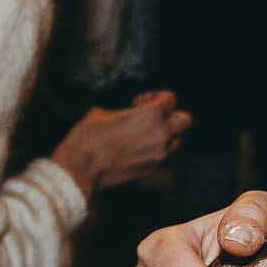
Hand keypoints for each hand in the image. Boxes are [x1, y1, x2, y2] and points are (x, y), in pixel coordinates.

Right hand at [51, 89, 192, 198]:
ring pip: (177, 141)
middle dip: (172, 116)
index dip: (157, 97)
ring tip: (146, 135)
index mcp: (151, 115)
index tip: (142, 102)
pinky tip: (138, 150)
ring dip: (167, 136)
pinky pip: (164, 157)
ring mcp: (160, 154)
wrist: (81, 168)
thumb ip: (123, 111)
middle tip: (153, 117)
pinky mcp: (153, 169)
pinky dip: (156, 152)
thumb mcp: (102, 112)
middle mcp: (161, 134)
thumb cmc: (88, 138)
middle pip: (185, 120)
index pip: (171, 99)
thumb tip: (124, 113)